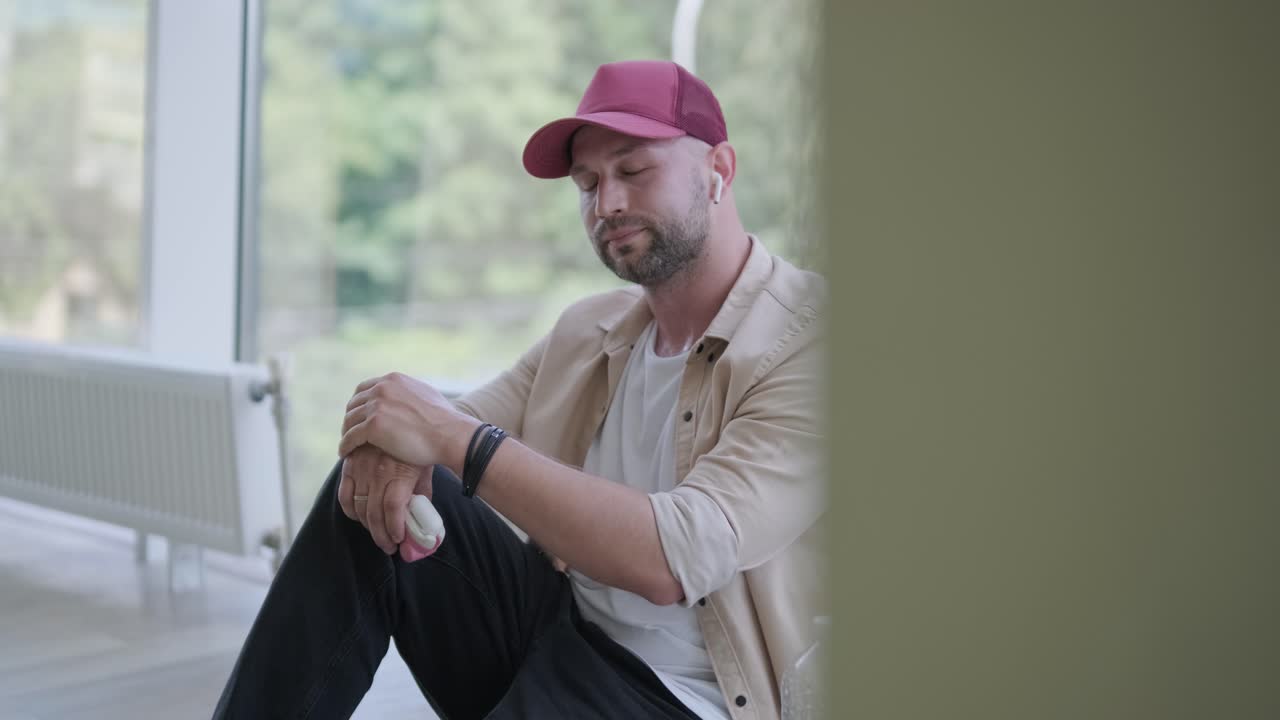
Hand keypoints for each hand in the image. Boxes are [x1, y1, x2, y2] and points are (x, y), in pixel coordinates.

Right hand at [338, 445, 433, 553]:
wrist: (402, 418)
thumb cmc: (419, 446)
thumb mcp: (426, 469)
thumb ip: (422, 491)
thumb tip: (423, 516)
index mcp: (400, 473)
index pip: (393, 509)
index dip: (395, 529)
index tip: (399, 540)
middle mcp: (379, 472)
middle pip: (374, 513)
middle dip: (382, 536)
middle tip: (389, 546)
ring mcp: (362, 468)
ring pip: (358, 508)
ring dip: (367, 526)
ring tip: (377, 534)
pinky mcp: (350, 465)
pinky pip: (344, 494)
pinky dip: (350, 510)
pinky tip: (359, 517)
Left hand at [340, 372, 475, 471]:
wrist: (451, 434)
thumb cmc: (444, 421)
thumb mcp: (426, 395)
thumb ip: (410, 393)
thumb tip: (408, 396)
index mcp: (393, 380)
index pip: (364, 388)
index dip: (358, 404)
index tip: (359, 417)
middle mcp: (382, 388)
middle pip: (354, 404)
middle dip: (350, 419)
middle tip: (350, 433)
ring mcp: (377, 406)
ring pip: (350, 420)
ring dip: (346, 433)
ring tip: (346, 445)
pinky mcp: (373, 426)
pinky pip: (351, 437)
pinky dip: (345, 445)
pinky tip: (345, 453)